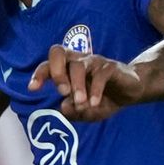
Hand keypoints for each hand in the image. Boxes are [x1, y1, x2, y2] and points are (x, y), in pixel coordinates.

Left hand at [27, 45, 147, 121]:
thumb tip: (64, 107)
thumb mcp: (86, 112)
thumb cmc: (102, 99)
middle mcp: (77, 61)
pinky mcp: (110, 66)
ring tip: (80, 103)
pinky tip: (94, 103)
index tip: (33, 89)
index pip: (47, 65)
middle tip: (62, 91)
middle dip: (56, 71)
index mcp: (66, 69)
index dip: (39, 74)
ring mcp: (94, 61)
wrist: (130, 92)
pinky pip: (100, 75)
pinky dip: (95, 90)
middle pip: (58, 51)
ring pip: (78, 66)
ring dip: (77, 86)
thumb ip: (73, 112)